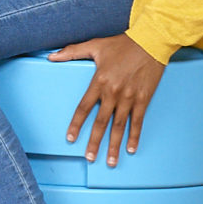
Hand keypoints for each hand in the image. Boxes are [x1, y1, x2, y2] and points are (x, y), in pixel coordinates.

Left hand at [50, 32, 165, 166]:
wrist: (151, 42)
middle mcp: (113, 93)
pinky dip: (135, 136)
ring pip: (119, 126)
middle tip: (89, 158)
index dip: (76, 124)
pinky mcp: (144, 99)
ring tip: (110, 162)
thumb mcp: (94, 45)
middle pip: (101, 122)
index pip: (84, 107)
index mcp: (99, 81)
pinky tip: (131, 148)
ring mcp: (130, 98)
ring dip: (114, 145)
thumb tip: (51, 57)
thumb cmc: (122, 44)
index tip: (70, 138)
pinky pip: (138, 121)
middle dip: (94, 142)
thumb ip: (71, 52)